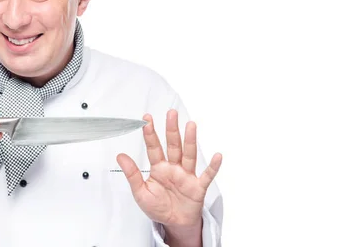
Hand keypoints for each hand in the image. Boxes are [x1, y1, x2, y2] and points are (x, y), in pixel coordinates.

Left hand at [116, 109, 221, 229]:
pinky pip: (206, 176)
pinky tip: (217, 156)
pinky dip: (213, 167)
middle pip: (173, 145)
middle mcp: (173, 168)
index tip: (146, 119)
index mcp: (159, 168)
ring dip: (190, 140)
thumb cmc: (158, 207)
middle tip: (171, 113)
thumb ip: (132, 174)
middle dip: (171, 129)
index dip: (150, 133)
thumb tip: (120, 156)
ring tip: (191, 125)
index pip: (154, 147)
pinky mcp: (198, 187)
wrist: (174, 224)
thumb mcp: (140, 193)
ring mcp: (187, 175)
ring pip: (189, 154)